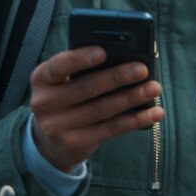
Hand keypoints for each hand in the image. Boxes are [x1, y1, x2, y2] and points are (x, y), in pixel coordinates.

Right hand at [29, 47, 163, 170]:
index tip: (103, 51)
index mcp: (41, 79)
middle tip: (142, 69)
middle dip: (117, 77)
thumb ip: (84, 69)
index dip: (80, 59)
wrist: (50, 141)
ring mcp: (58, 126)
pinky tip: (153, 113)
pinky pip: (110, 129)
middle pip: (86, 88)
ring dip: (131, 98)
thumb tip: (125, 59)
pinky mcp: (75, 143)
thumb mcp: (63, 81)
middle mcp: (44, 103)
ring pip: (101, 110)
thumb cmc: (66, 98)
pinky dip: (135, 120)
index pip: (58, 66)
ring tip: (154, 88)